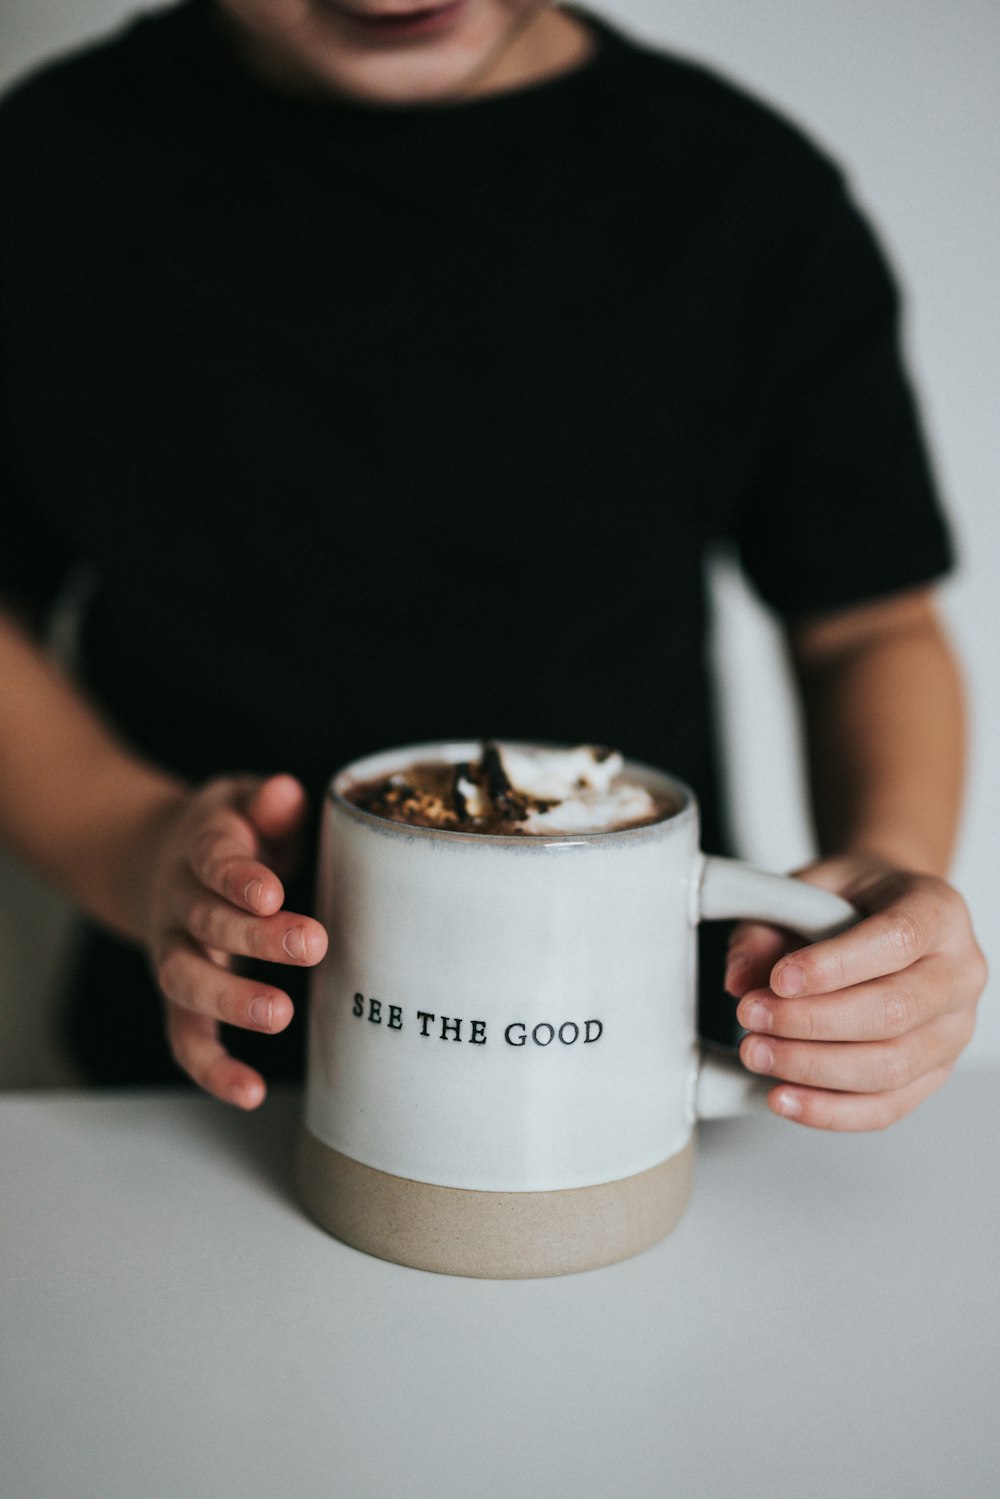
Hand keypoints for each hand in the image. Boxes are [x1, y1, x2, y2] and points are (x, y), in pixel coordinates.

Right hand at [141, 774, 327, 1108]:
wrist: (161, 860)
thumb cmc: (231, 834)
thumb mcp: (246, 803)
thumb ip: (268, 803)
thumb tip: (286, 791)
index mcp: (200, 850)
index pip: (213, 861)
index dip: (238, 877)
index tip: (270, 892)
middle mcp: (179, 904)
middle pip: (205, 923)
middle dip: (256, 938)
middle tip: (311, 943)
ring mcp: (175, 953)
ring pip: (185, 982)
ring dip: (230, 1001)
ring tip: (279, 1014)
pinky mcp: (181, 997)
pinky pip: (185, 1037)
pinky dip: (212, 1067)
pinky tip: (249, 1091)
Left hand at [725, 855, 986, 1130]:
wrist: (883, 915)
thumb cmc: (851, 901)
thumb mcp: (806, 889)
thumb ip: (768, 926)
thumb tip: (739, 977)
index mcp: (937, 911)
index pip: (897, 939)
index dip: (835, 965)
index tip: (779, 979)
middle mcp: (959, 972)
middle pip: (894, 1012)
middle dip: (811, 1022)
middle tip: (751, 1016)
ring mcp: (952, 1030)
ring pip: (891, 1067)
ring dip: (813, 1068)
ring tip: (757, 1053)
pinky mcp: (933, 1074)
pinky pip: (886, 1107)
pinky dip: (829, 1110)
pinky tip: (784, 1097)